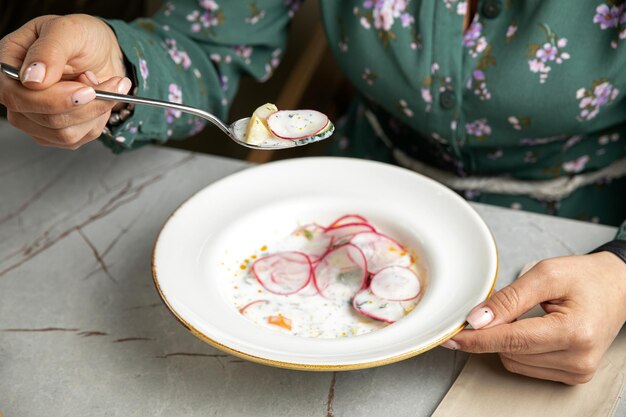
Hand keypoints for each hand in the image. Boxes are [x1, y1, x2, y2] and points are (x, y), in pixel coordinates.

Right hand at [0, 14, 131, 149]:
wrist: (101, 52)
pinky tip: (101, 99)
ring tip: (103, 85)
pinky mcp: (56, 133)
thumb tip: (32, 79)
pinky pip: (80, 138)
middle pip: (46, 119)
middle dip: (85, 103)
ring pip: (66, 134)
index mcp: (9, 66)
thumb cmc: (81, 37)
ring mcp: (35, 118)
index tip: (87, 90)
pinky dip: (98, 118)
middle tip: (103, 81)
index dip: (53, 99)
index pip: (16, 96)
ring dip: (95, 110)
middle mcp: (18, 95)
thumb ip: (48, 51)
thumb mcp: (67, 30)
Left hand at [443, 252, 625, 384]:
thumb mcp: (545, 274)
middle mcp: (578, 358)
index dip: (476, 338)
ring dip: (507, 341)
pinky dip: (518, 349)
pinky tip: (533, 331)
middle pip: (509, 352)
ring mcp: (577, 371)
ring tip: (529, 316)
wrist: (617, 288)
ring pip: (513, 362)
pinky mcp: (573, 376)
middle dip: (494, 331)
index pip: (511, 340)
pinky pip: (525, 366)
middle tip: (503, 307)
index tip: (451, 336)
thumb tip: (476, 319)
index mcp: (574, 332)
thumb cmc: (585, 277)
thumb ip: (508, 298)